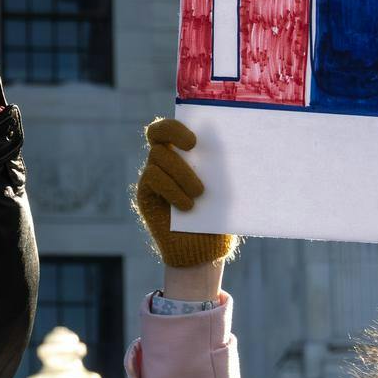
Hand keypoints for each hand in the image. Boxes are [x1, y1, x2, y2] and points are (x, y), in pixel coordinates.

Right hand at [133, 118, 235, 268]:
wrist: (203, 252)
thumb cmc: (218, 219)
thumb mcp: (225, 193)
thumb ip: (221, 170)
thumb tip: (232, 146)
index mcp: (187, 155)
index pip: (174, 127)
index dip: (180, 124)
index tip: (197, 136)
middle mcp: (166, 161)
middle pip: (157, 132)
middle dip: (174, 131)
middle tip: (193, 145)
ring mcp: (153, 176)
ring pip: (158, 156)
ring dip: (182, 172)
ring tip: (200, 193)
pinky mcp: (145, 193)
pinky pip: (153, 178)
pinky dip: (172, 189)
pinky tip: (187, 206)